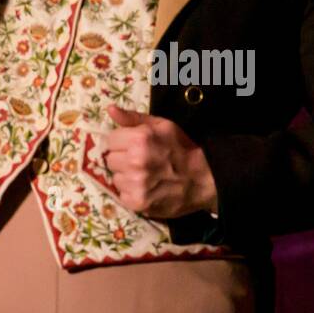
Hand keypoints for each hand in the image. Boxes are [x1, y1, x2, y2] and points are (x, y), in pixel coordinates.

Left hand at [104, 104, 218, 217]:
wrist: (203, 179)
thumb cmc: (181, 148)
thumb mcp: (160, 125)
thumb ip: (132, 117)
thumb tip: (110, 109)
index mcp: (139, 139)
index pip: (110, 140)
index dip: (122, 142)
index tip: (134, 146)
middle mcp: (135, 162)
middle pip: (110, 159)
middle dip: (123, 159)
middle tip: (140, 161)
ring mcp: (136, 184)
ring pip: (115, 178)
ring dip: (126, 177)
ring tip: (144, 175)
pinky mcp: (138, 203)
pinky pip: (122, 195)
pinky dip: (131, 193)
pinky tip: (145, 188)